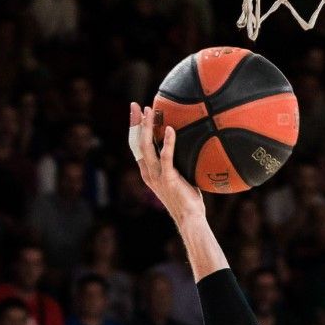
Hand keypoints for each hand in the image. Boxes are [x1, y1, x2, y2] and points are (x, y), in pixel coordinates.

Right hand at [127, 102, 205, 227]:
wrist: (189, 218)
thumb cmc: (188, 199)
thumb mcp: (180, 177)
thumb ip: (178, 162)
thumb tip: (190, 144)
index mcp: (148, 172)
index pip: (137, 146)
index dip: (135, 129)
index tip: (137, 113)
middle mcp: (149, 173)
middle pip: (137, 143)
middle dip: (135, 123)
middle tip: (135, 105)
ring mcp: (157, 176)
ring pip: (146, 147)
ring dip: (147, 128)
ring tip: (149, 111)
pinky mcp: (168, 179)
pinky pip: (166, 157)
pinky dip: (168, 142)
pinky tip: (170, 129)